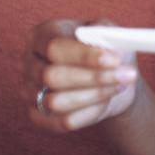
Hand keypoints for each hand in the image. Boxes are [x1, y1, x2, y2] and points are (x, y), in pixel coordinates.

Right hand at [22, 17, 140, 131]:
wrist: (110, 78)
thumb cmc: (106, 50)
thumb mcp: (109, 33)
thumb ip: (106, 32)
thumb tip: (106, 44)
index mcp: (40, 36)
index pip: (54, 47)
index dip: (84, 56)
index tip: (114, 60)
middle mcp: (28, 64)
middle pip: (52, 76)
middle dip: (93, 78)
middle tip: (127, 75)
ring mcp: (29, 92)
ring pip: (56, 102)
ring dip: (95, 95)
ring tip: (118, 85)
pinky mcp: (37, 117)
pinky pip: (62, 122)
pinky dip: (90, 113)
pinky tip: (105, 100)